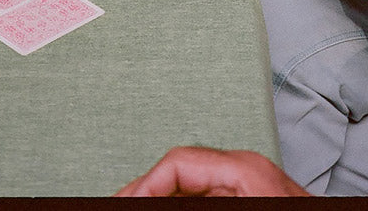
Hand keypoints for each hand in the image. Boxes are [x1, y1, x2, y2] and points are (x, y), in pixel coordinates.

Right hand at [114, 147, 306, 196]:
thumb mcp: (233, 209)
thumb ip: (193, 201)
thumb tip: (151, 196)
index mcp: (244, 168)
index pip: (178, 162)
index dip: (144, 185)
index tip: (120, 204)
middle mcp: (245, 169)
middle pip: (180, 171)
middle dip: (147, 190)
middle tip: (117, 205)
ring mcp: (249, 183)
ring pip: (190, 185)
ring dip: (162, 196)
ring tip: (136, 205)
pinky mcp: (250, 197)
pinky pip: (206, 195)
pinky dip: (184, 201)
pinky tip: (167, 208)